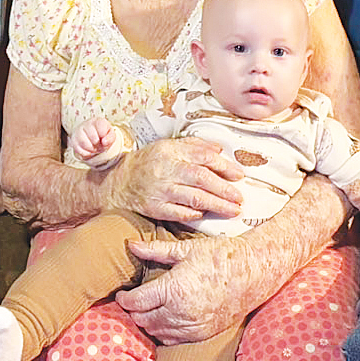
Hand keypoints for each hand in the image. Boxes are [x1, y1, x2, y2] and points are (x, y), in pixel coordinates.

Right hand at [72, 118, 120, 168]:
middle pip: (93, 137)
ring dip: (91, 149)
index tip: (104, 139)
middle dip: (98, 144)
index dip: (104, 137)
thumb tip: (104, 142)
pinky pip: (78, 149)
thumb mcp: (110, 135)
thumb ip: (110, 137)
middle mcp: (86, 124)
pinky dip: (85, 153)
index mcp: (97, 121)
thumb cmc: (102, 135)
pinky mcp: (73, 140)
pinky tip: (89, 151)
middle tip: (99, 145)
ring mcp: (78, 131)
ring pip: (84, 143)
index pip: (101, 127)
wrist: (92, 136)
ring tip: (94, 148)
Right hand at [103, 137, 242, 222]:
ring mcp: (160, 190)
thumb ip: (194, 146)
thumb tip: (219, 150)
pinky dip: (195, 214)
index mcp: (171, 151)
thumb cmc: (149, 162)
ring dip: (217, 205)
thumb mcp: (169, 146)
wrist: (120, 181)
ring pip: (194, 198)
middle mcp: (166, 169)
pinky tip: (206, 214)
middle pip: (202, 179)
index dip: (224, 167)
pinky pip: (180, 213)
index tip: (239, 176)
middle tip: (240, 198)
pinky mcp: (155, 208)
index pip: (203, 157)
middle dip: (224, 189)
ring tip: (233, 210)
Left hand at [114, 236, 246, 342]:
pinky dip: (163, 331)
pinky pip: (172, 339)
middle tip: (133, 300)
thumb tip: (131, 244)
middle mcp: (181, 312)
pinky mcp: (202, 334)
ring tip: (147, 309)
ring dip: (147, 322)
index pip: (136, 302)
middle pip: (143, 320)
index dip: (124, 299)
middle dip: (134, 311)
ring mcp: (192, 326)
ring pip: (156, 332)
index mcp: (174, 289)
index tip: (122, 294)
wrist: (252, 273)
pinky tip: (164, 318)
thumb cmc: (220, 256)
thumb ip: (155, 250)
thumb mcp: (186, 249)